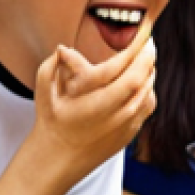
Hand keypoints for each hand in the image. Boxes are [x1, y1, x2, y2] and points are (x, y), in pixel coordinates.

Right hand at [32, 23, 156, 182]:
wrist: (60, 158)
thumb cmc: (52, 122)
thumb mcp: (44, 95)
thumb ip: (49, 68)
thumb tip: (61, 49)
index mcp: (98, 104)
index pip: (127, 72)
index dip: (138, 52)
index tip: (143, 36)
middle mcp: (116, 115)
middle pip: (143, 80)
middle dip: (148, 57)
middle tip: (148, 41)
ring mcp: (127, 125)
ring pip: (149, 92)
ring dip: (149, 72)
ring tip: (145, 57)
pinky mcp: (131, 132)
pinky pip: (148, 105)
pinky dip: (148, 88)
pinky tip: (142, 79)